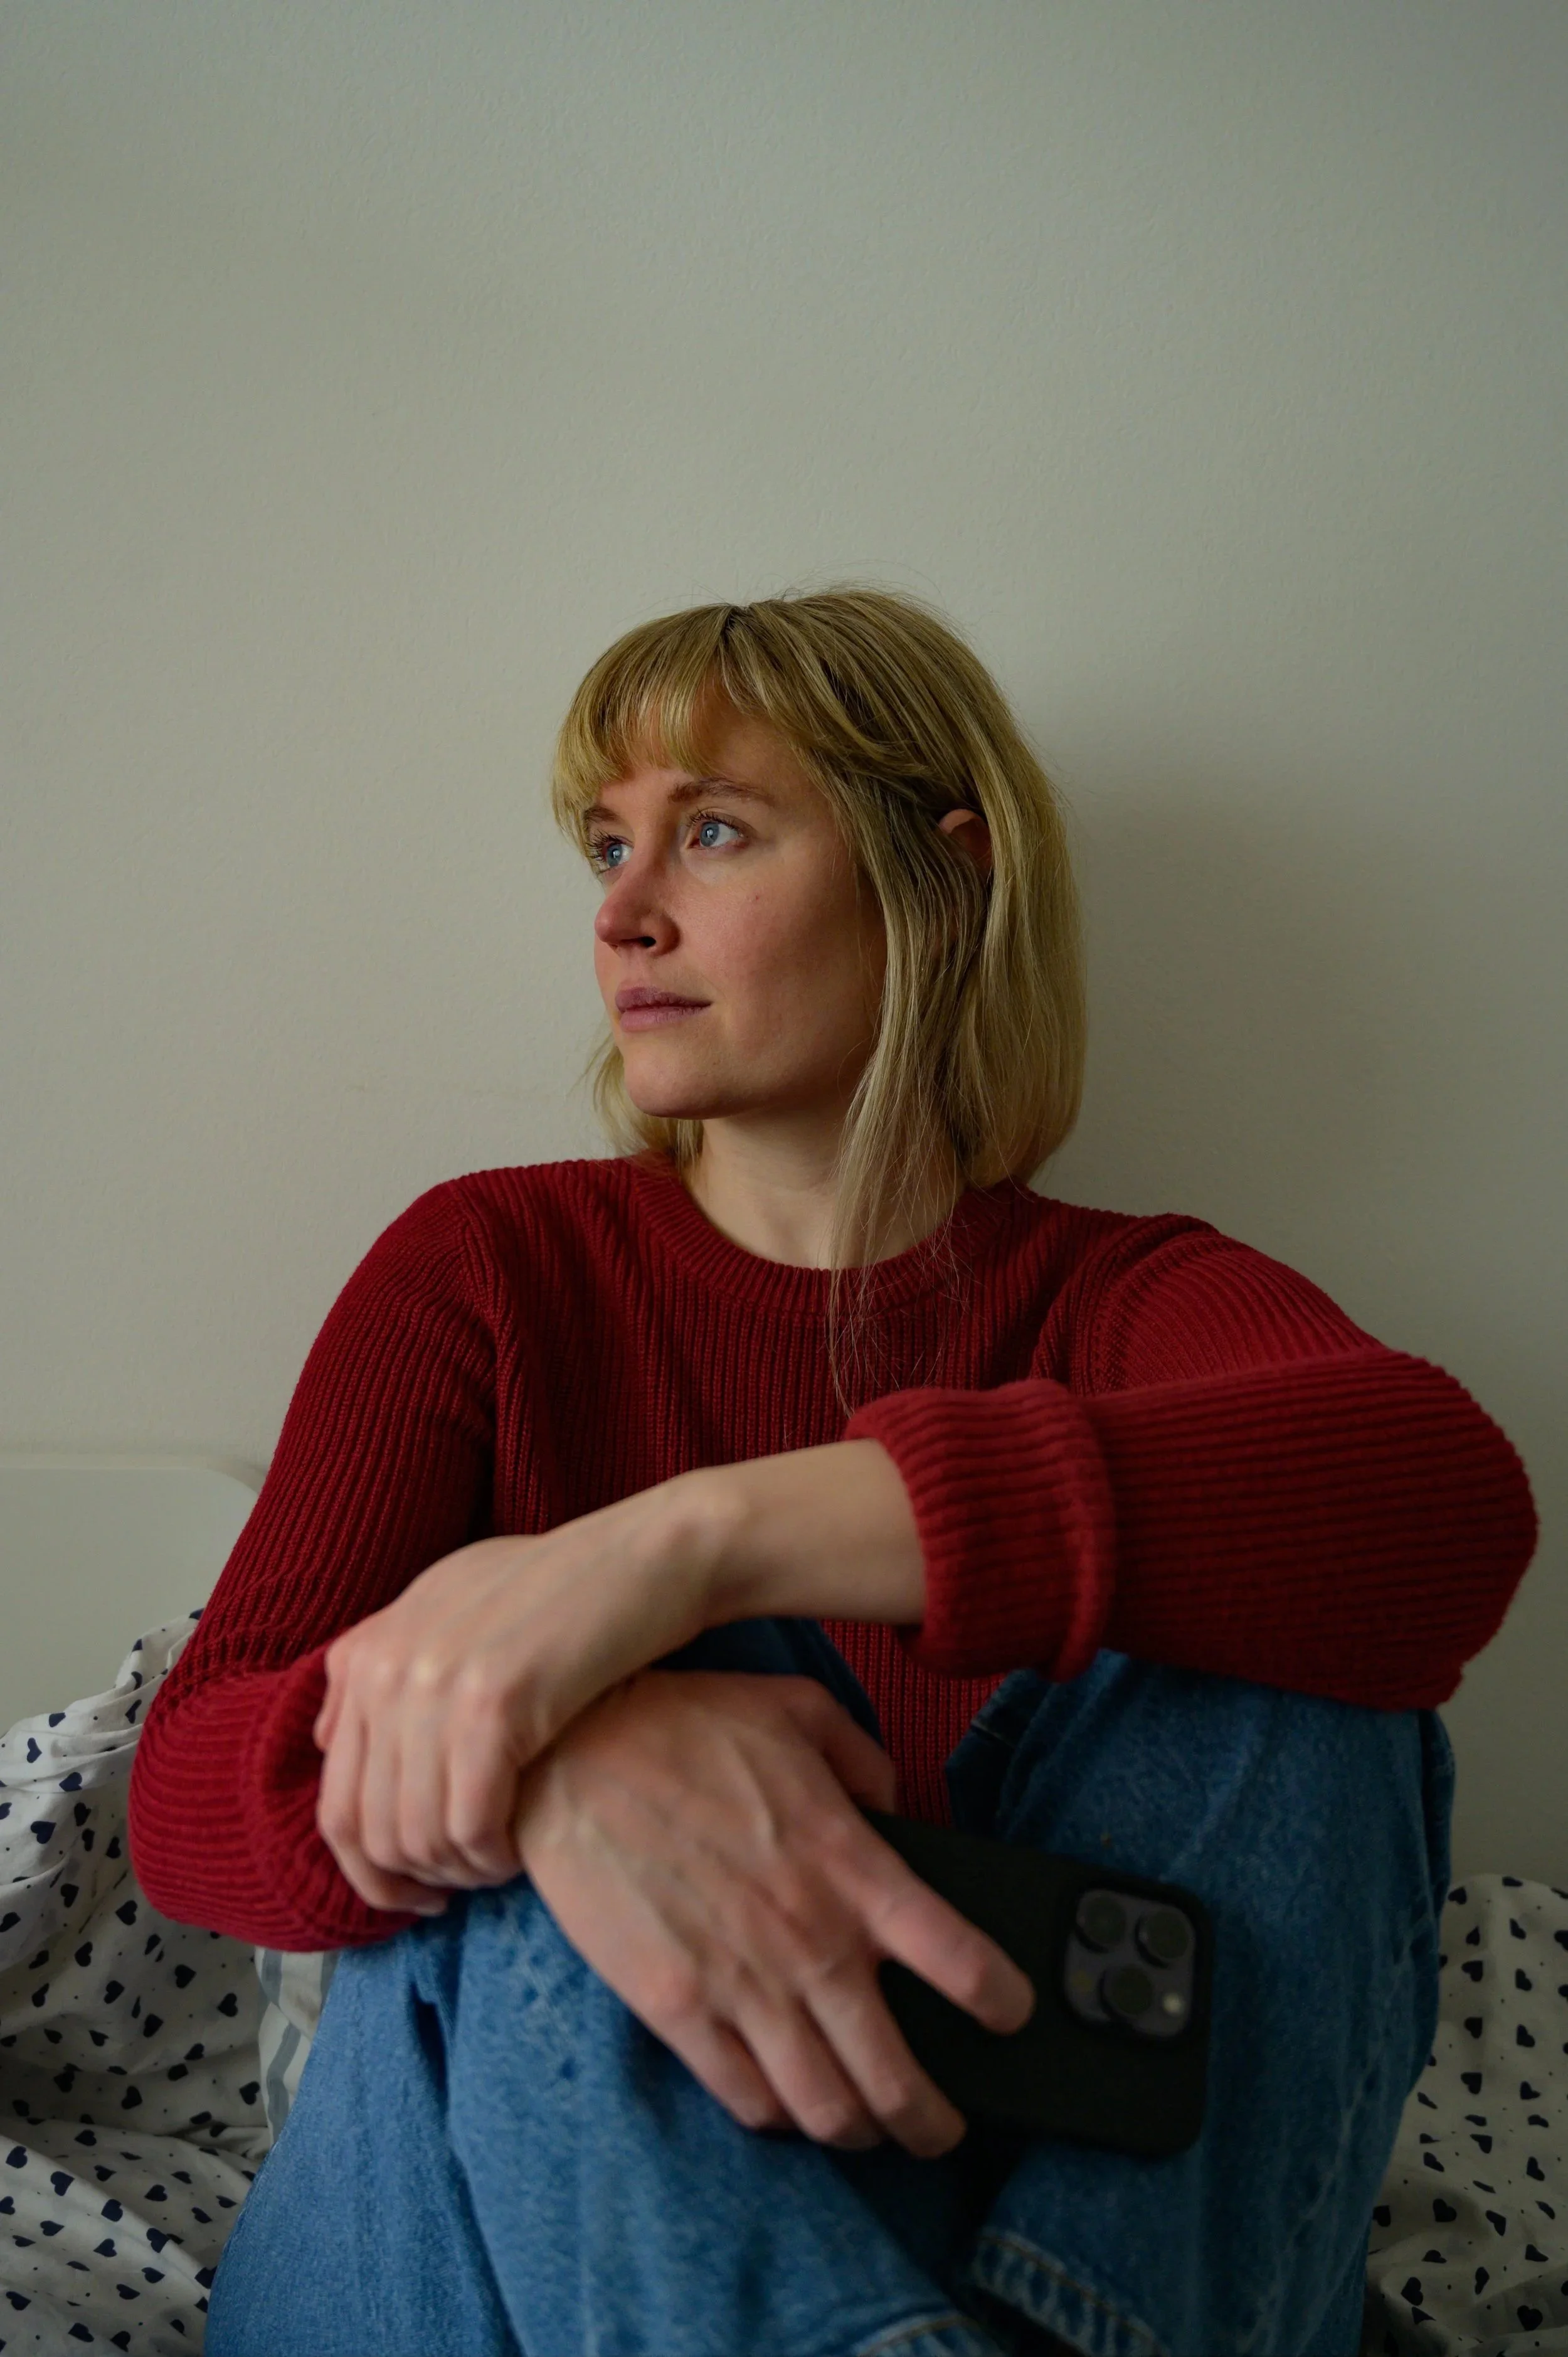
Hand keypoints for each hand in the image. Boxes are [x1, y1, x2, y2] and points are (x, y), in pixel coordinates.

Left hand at [309, 1441, 924, 1919]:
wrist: (646, 1555)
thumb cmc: (561, 1587)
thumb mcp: (449, 1603)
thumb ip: (386, 1665)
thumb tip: (330, 1737)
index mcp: (365, 1652)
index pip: (333, 1800)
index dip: (369, 1868)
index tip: (416, 1886)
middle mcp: (384, 1667)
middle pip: (366, 1829)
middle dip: (410, 1880)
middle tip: (459, 1889)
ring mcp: (433, 1684)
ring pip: (416, 1837)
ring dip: (459, 1872)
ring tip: (498, 1865)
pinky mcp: (492, 1705)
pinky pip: (469, 1825)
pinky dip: (491, 1857)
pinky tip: (518, 1852)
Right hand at [512, 1668, 1035, 2158]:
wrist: (569, 1753)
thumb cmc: (683, 1722)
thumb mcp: (798, 1709)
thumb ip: (866, 1760)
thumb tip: (896, 1805)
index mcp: (852, 1865)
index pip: (961, 1961)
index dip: (1004, 2002)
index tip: (1011, 2016)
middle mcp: (812, 1940)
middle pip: (898, 2076)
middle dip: (933, 2122)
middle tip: (942, 2130)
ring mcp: (744, 1985)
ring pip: (826, 2108)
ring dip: (857, 2132)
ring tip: (865, 2129)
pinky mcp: (678, 2010)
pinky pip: (745, 2098)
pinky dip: (776, 2117)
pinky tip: (784, 2105)